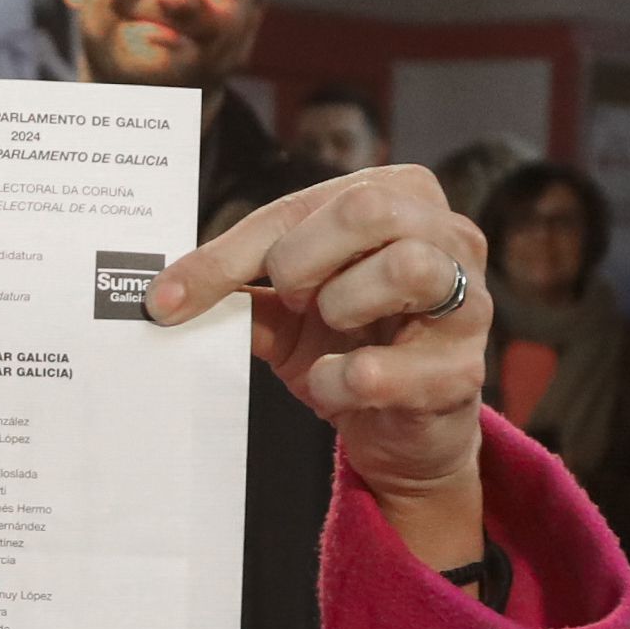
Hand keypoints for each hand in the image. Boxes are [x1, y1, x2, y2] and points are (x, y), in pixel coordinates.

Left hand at [147, 164, 488, 568]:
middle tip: (287, 298)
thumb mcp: (284, 309)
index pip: (301, 205)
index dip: (228, 253)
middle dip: (303, 258)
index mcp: (400, 198)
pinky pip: (389, 366)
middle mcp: (449, 236)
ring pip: (406, 267)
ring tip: (331, 333)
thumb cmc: (348, 346)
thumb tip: (161, 291)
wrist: (398, 429)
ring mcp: (468, 302)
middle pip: (368, 207)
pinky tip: (338, 386)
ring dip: (341, 306)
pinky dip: (343, 381)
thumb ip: (235, 285)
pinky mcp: (463, 371)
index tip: (168, 297)